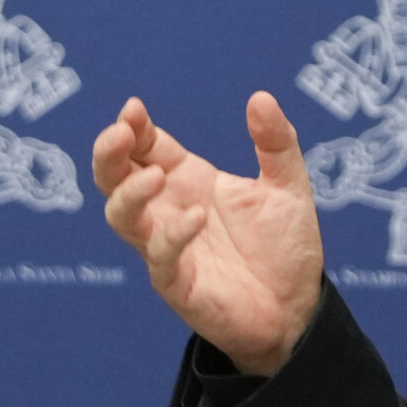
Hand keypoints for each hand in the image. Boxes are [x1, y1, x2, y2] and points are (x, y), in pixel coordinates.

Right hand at [94, 93, 324, 376]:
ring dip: (129, 193)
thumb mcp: (288, 186)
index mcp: (188, 180)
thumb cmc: (285, 248)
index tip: (134, 109)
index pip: (145, 146)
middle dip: (108, 152)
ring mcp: (167, 247)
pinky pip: (158, 258)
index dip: (133, 127)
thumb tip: (260, 97)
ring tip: (156, 175)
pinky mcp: (177, 283)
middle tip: (120, 133)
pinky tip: (197, 218)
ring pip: (121, 217)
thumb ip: (276, 142)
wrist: (298, 309)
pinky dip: (171, 236)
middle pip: (114, 178)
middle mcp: (168, 210)